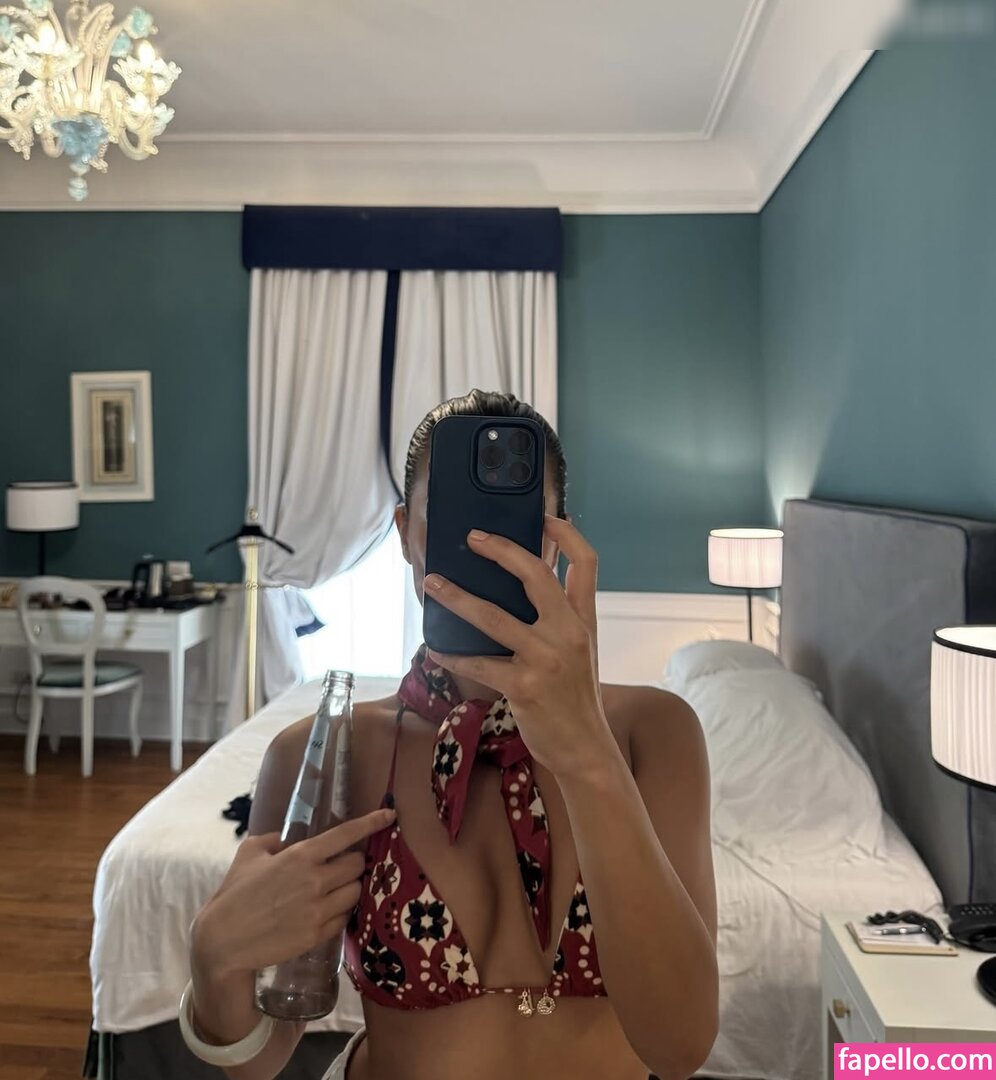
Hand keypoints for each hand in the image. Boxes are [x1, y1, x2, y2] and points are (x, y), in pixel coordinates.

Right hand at [191, 807, 394, 978]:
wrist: (223, 941)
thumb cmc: (234, 893)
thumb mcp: (250, 852)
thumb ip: (275, 840)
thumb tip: (289, 840)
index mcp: (301, 856)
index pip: (346, 834)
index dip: (372, 822)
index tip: (389, 815)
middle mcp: (315, 880)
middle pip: (358, 865)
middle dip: (354, 863)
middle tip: (340, 867)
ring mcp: (319, 910)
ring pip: (356, 892)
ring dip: (349, 888)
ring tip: (333, 890)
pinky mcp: (319, 934)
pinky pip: (345, 917)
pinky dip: (341, 911)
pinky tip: (326, 910)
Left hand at [424, 515, 616, 779]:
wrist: (586, 748)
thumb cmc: (576, 697)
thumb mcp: (580, 650)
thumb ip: (560, 618)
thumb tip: (523, 588)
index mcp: (584, 619)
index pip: (586, 563)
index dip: (566, 534)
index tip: (544, 516)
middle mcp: (569, 632)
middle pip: (535, 575)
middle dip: (502, 550)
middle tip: (472, 537)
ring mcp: (546, 658)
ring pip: (494, 616)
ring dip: (457, 598)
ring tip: (433, 585)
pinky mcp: (523, 686)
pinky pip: (478, 663)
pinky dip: (452, 655)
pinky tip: (435, 649)